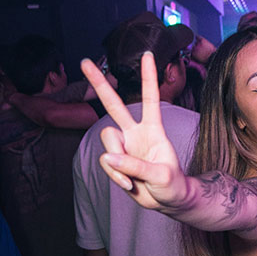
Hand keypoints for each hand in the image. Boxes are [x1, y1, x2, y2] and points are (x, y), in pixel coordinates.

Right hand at [80, 52, 187, 210]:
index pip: (150, 98)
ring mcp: (124, 146)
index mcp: (153, 129)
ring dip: (118, 163)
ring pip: (107, 141)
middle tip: (84, 62)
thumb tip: (110, 157)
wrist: (167, 201)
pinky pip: (106, 163)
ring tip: (135, 178)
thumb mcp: (161, 176)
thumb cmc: (172, 184)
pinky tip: (129, 185)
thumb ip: (136, 166)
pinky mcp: (115, 161)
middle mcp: (136, 133)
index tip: (148, 54)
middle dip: (98, 83)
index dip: (148, 77)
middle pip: (114, 104)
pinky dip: (116, 177)